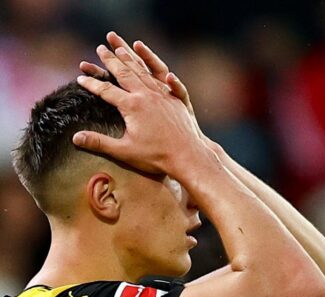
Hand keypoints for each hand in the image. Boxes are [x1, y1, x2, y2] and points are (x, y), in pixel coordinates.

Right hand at [74, 41, 211, 175]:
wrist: (188, 157)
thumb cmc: (156, 157)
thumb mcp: (124, 152)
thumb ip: (99, 143)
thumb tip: (74, 138)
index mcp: (131, 106)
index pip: (106, 90)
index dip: (92, 83)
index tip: (80, 78)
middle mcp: (146, 95)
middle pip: (124, 73)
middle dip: (111, 60)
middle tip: (100, 48)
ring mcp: (163, 95)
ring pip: (143, 72)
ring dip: (131, 59)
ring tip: (121, 49)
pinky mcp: (176, 99)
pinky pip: (164, 79)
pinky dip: (156, 68)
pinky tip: (151, 63)